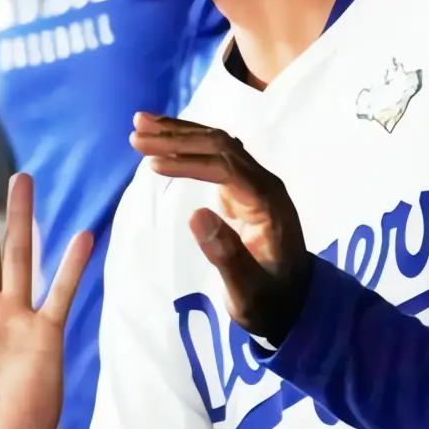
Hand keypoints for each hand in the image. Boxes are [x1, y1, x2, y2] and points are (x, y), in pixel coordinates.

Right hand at [129, 112, 311, 343]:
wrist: (293, 304)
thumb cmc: (268, 301)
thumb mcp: (247, 290)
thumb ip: (226, 255)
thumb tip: (196, 214)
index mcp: (268, 204)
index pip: (225, 168)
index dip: (188, 162)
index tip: (151, 164)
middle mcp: (264, 185)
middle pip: (220, 147)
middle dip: (177, 138)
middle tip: (136, 134)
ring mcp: (255, 184)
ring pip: (217, 145)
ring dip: (179, 133)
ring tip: (140, 124)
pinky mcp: (244, 187)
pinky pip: (215, 155)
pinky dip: (187, 144)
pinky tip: (164, 138)